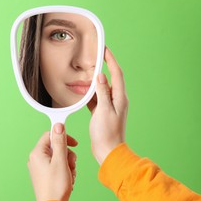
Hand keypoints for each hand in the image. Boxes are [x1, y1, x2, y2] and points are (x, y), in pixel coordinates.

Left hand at [27, 123, 77, 200]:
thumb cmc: (56, 185)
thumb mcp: (61, 160)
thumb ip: (60, 142)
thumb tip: (58, 125)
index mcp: (37, 153)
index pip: (50, 135)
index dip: (63, 137)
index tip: (74, 144)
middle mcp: (35, 159)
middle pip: (55, 147)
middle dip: (67, 155)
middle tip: (71, 165)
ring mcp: (38, 168)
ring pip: (58, 157)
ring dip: (67, 164)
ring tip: (70, 175)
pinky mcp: (43, 175)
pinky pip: (56, 166)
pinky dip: (64, 171)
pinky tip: (68, 180)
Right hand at [87, 47, 127, 164]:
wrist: (107, 150)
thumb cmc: (107, 133)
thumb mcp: (103, 110)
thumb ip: (102, 92)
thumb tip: (101, 76)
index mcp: (119, 98)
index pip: (116, 73)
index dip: (110, 60)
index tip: (104, 49)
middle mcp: (116, 100)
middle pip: (109, 79)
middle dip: (100, 68)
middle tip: (92, 58)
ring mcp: (109, 106)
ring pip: (100, 88)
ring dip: (92, 82)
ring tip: (82, 75)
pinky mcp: (102, 112)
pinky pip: (95, 98)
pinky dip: (88, 94)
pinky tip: (81, 91)